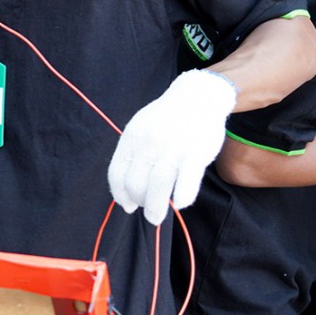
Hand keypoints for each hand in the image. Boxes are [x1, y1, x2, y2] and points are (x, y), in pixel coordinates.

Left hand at [108, 69, 237, 224]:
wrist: (198, 96)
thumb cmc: (167, 118)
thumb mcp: (141, 127)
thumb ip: (133, 154)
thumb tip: (126, 191)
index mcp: (132, 137)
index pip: (117, 174)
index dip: (120, 195)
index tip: (126, 205)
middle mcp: (150, 143)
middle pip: (135, 185)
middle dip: (139, 203)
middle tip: (147, 210)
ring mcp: (173, 149)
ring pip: (157, 189)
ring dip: (155, 210)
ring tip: (156, 217)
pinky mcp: (196, 155)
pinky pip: (186, 186)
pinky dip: (181, 199)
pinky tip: (180, 201)